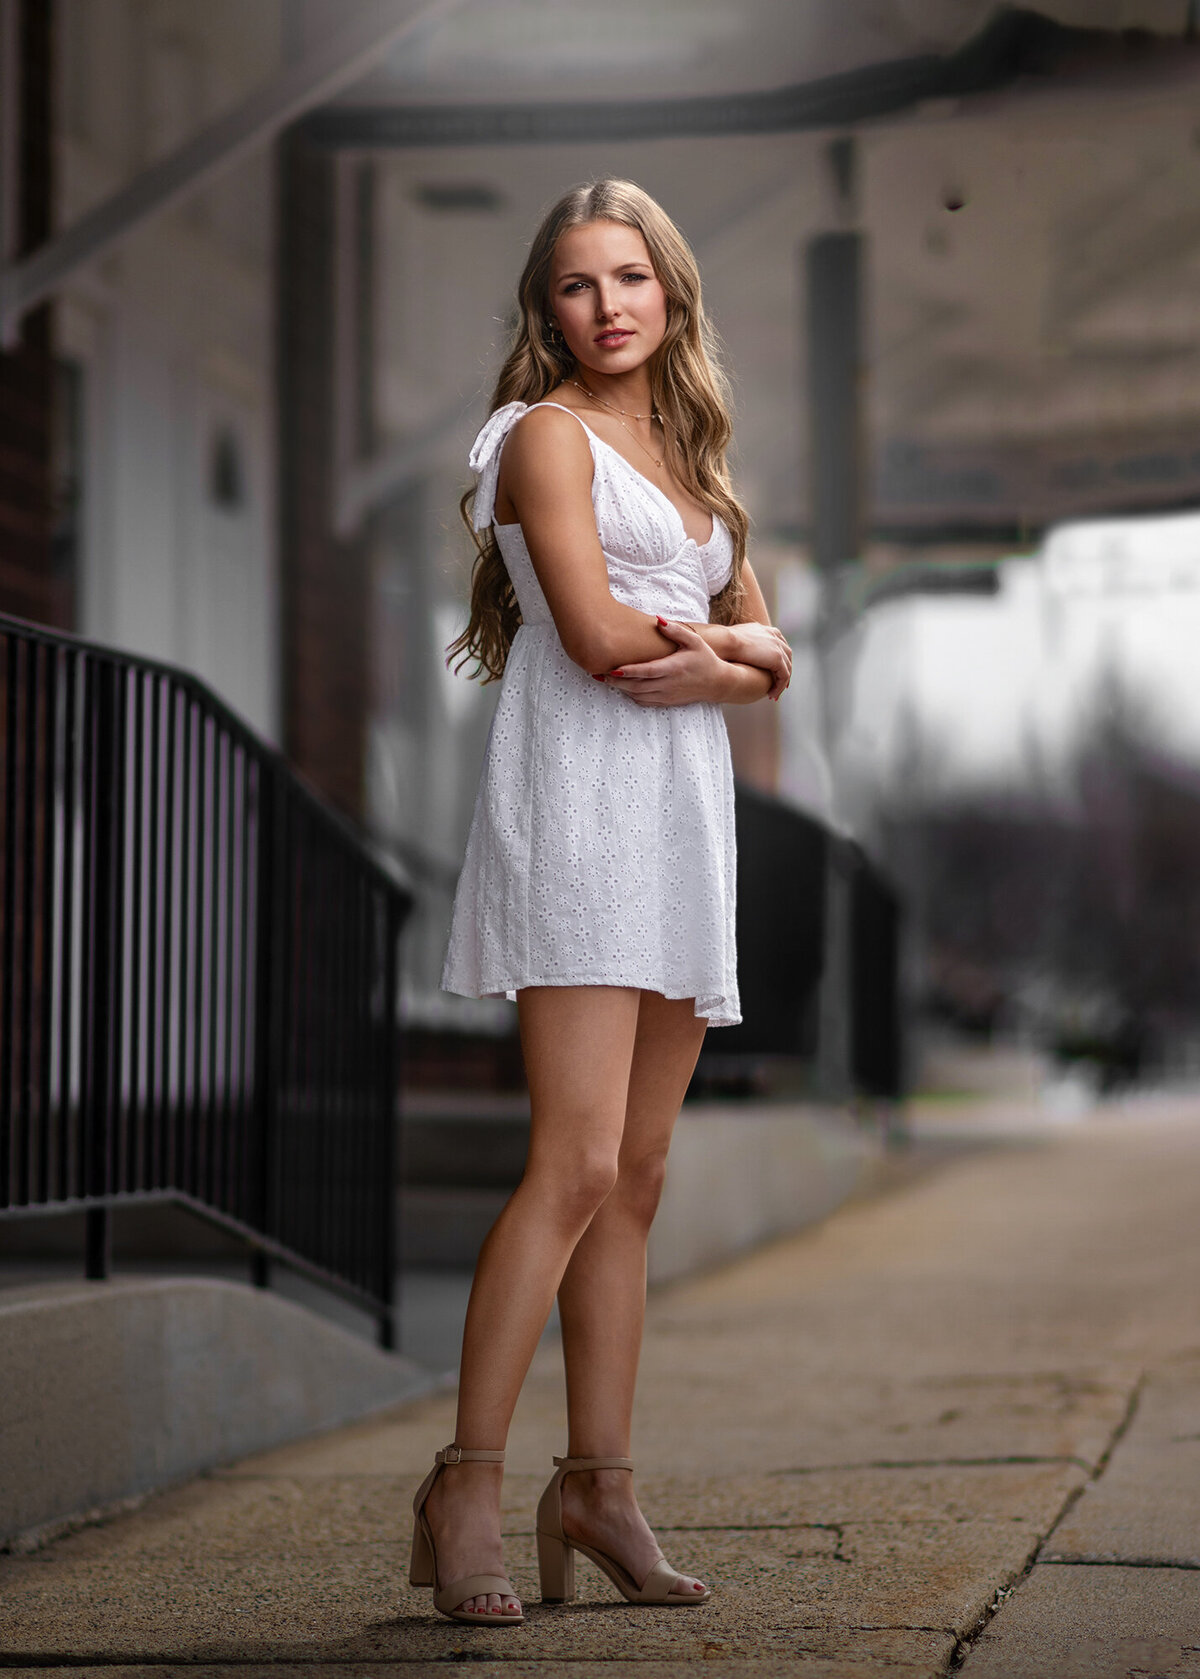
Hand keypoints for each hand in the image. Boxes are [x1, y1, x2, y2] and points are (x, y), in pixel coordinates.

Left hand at [600, 620, 733, 705]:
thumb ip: (676, 630)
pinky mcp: (666, 702)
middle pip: (636, 686)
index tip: (612, 669)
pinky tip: (622, 687)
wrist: (718, 683)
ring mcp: (667, 696)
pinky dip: (630, 695)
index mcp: (674, 668)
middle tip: (597, 674)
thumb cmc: (705, 658)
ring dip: (620, 689)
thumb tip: (657, 620)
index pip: (647, 672)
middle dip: (615, 682)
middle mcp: (668, 684)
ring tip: (604, 679)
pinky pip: (644, 702)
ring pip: (637, 696)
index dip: (628, 672)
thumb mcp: (694, 641)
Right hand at [728, 621, 791, 700]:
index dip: (779, 659)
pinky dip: (779, 687)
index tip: (775, 671)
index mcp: (768, 631)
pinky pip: (783, 677)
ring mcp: (778, 648)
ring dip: (782, 682)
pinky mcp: (777, 660)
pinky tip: (771, 694)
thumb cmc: (725, 641)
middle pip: (787, 656)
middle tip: (780, 684)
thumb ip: (744, 642)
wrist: (725, 641)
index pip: (780, 645)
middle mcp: (776, 637)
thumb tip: (737, 648)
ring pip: (787, 668)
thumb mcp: (738, 638)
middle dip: (785, 670)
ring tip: (774, 693)